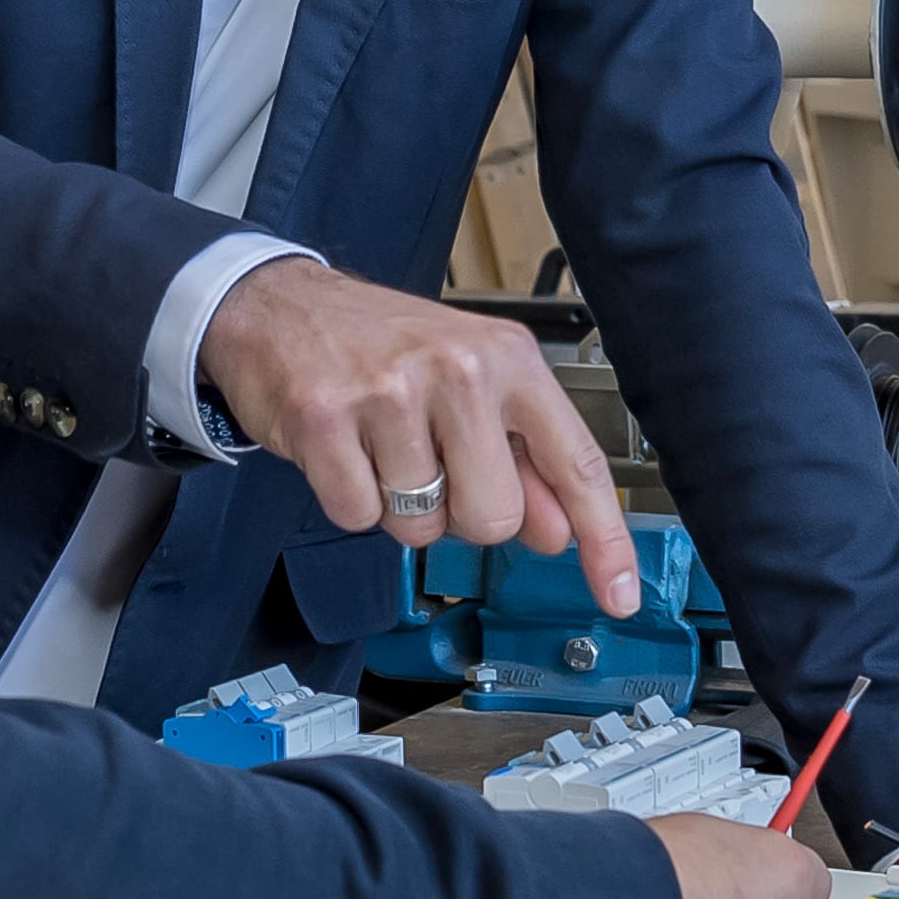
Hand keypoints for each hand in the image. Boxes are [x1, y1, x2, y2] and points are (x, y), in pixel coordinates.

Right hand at [202, 260, 635, 617]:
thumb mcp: (468, 381)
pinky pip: (358, 515)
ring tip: (380, 446)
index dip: (603, 539)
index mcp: (506, 359)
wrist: (278, 304)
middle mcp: (457, 370)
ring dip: (399, 504)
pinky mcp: (326, 419)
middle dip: (460, 513)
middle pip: (494, 518)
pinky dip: (350, 498)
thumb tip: (558, 529)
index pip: (576, 463)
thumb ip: (520, 456)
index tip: (620, 593)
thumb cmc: (378, 343)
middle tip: (430, 464)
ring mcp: (390, 394)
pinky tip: (344, 449)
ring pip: (423, 525)